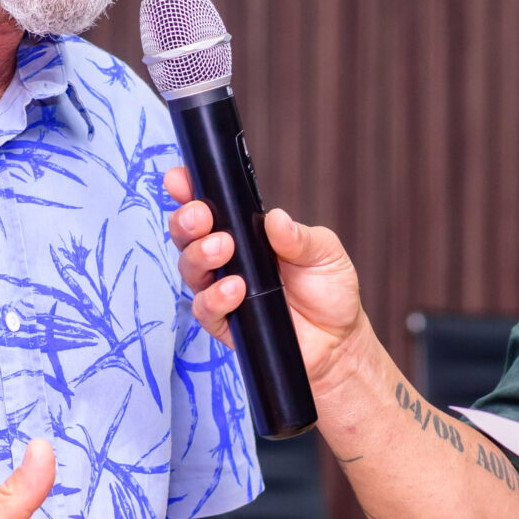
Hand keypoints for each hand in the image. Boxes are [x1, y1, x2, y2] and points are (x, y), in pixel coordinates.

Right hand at [161, 166, 364, 376]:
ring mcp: (222, 288)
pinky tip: (235, 288)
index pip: (212, 205)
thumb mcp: (324, 252)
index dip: (189, 190)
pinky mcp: (225, 321)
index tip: (179, 179)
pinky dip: (216, 297)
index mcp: (247, 231)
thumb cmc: (329, 289)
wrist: (338, 339)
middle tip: (203, 216)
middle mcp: (228, 257)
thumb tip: (275, 218)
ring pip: (189, 268)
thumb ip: (299, 237)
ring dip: (199, 255)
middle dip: (187, 220)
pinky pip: (205, 308)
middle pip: (188, 234)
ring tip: (223, 248)